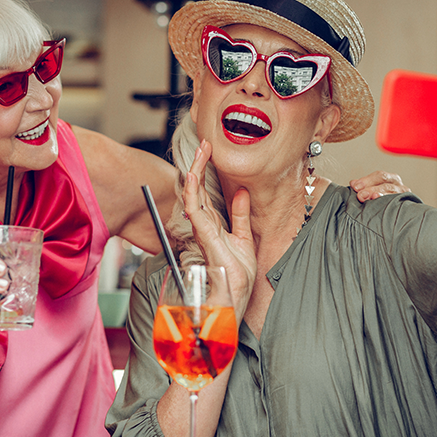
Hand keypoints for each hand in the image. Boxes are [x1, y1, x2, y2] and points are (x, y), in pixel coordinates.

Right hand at [183, 140, 256, 319]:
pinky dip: (192, 191)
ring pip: (192, 195)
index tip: (210, 150)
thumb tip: (241, 192)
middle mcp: (204, 225)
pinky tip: (194, 175)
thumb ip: (240, 215)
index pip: (204, 192)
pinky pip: (194, 210)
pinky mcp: (205, 235)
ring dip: (195, 171)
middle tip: (204, 143)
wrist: (238, 293)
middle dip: (198, 164)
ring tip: (200, 151)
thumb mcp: (244, 236)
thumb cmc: (238, 272)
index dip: (204, 170)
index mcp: (212, 224)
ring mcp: (202, 229)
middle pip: (195, 189)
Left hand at [349, 170, 409, 201]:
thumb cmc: (383, 199)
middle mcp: (399, 185)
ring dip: (380, 197)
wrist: (401, 215)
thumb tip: (353, 183)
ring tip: (372, 198)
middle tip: (360, 195)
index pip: (379, 176)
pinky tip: (382, 207)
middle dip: (371, 189)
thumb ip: (363, 186)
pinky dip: (389, 205)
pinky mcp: (407, 206)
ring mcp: (404, 196)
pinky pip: (398, 205)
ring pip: (392, 194)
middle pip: (385, 185)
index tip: (355, 187)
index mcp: (391, 178)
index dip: (367, 180)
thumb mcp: (373, 189)